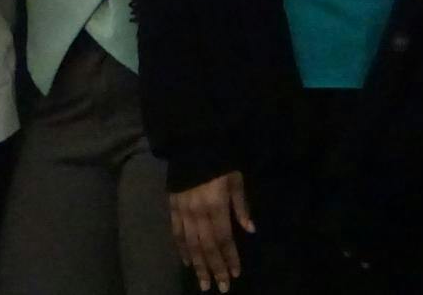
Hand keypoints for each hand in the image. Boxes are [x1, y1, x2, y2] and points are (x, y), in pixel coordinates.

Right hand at [168, 169, 253, 292]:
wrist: (192, 143)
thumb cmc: (219, 160)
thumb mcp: (235, 180)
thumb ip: (241, 206)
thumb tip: (250, 230)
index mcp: (216, 206)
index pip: (224, 239)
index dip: (230, 257)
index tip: (235, 274)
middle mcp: (198, 212)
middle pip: (206, 246)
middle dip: (214, 268)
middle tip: (220, 288)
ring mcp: (183, 210)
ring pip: (190, 244)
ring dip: (198, 265)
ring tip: (203, 283)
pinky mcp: (172, 206)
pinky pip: (176, 232)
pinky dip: (181, 249)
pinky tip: (186, 262)